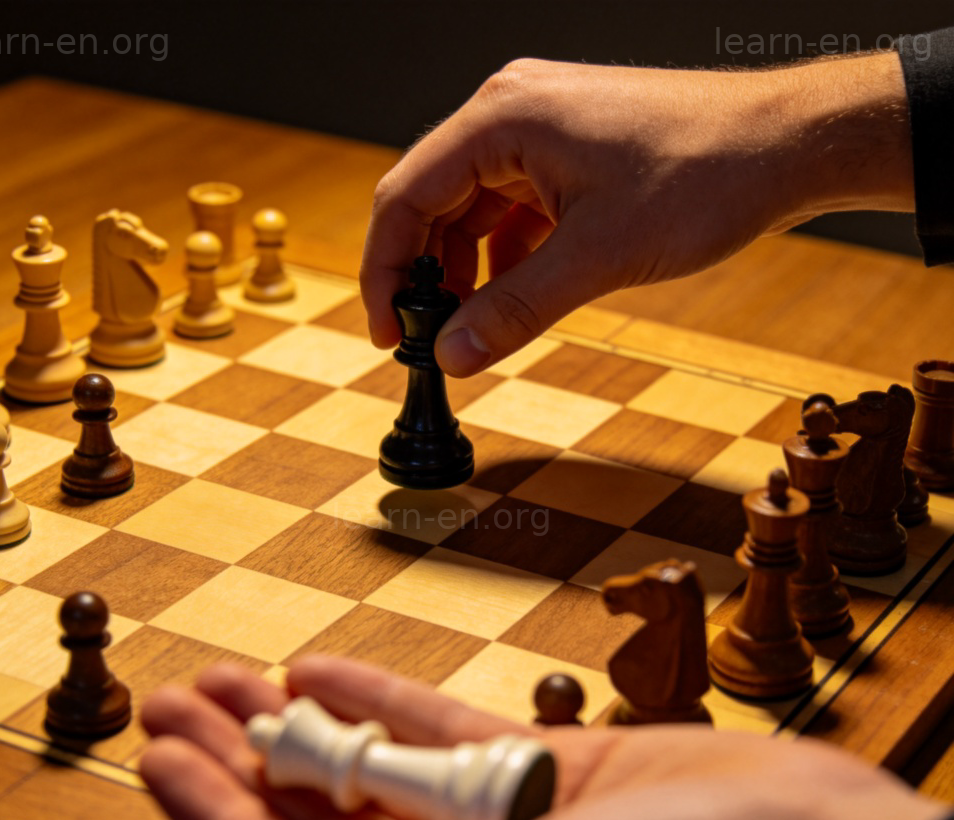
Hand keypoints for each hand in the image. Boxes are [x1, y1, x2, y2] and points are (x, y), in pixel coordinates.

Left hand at [140, 655, 943, 819]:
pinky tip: (325, 671)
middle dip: (237, 758)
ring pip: (364, 765)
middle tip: (174, 704)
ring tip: (232, 679)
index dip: (216, 815)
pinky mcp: (529, 770)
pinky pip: (433, 730)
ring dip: (296, 721)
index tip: (159, 757)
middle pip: (314, 813)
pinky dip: (377, 700)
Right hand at [361, 52, 911, 375]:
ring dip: (462, 270)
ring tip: (468, 326)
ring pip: (470, 210)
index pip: (404, 196)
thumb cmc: (703, 174)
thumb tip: (451, 356)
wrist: (786, 143)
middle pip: (430, 202)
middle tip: (424, 339)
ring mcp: (540, 133)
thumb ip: (514, 309)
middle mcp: (510, 114)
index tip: (386, 332)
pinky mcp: (566, 156)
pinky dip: (502, 258)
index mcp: (501, 118)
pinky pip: (511, 211)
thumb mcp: (597, 257)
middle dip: (420, 274)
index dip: (384, 271)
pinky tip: (512, 296)